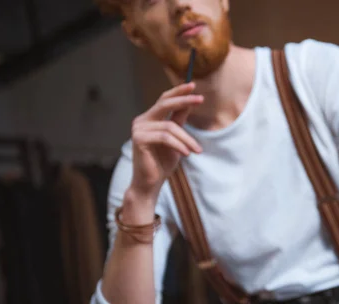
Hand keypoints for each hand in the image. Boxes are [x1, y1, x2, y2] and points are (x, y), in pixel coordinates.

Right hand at [129, 82, 203, 200]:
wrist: (150, 183)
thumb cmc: (162, 162)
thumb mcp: (176, 139)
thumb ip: (179, 121)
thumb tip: (189, 103)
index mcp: (150, 119)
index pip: (164, 99)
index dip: (178, 91)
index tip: (193, 85)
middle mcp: (142, 120)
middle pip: (165, 104)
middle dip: (184, 100)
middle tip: (200, 99)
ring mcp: (138, 129)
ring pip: (170, 126)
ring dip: (187, 139)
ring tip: (197, 150)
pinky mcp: (139, 139)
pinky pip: (165, 137)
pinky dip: (179, 145)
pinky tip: (186, 154)